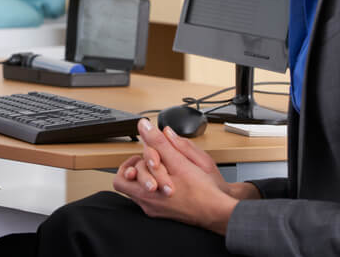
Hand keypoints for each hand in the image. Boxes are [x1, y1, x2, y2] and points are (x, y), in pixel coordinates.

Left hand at [113, 118, 240, 233]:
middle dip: (139, 168)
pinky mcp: (165, 213)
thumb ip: (158, 142)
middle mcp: (148, 204)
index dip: (129, 163)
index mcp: (147, 193)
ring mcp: (156, 210)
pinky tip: (171, 179)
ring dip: (149, 176)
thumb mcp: (179, 161)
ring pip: (141, 190)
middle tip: (152, 160)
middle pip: (129, 184)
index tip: (142, 156)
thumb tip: (144, 127)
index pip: (121, 178)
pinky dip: (158, 186)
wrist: (218, 211)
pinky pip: (152, 198)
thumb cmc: (202, 190)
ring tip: (164, 168)